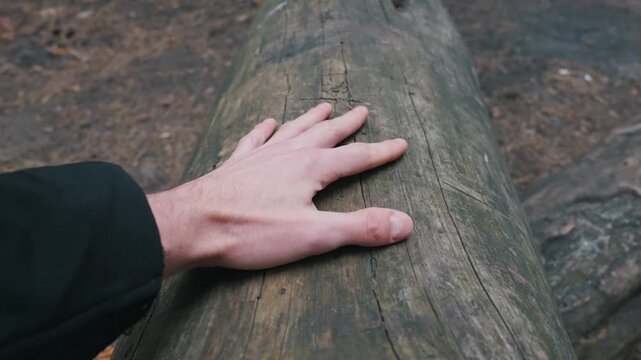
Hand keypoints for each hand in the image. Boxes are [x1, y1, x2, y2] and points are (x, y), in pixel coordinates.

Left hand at [147, 103, 412, 277]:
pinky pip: (254, 139)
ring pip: (293, 130)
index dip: (381, 152)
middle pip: (325, 135)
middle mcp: (288, 155)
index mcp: (311, 168)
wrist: (192, 225)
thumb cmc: (252, 231)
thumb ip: (359, 227)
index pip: (356, 157)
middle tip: (362, 110)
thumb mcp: (314, 236)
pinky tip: (268, 122)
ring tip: (324, 106)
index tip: (401, 143)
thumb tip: (405, 223)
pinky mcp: (237, 165)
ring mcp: (260, 156)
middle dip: (347, 125)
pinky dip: (264, 130)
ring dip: (310, 119)